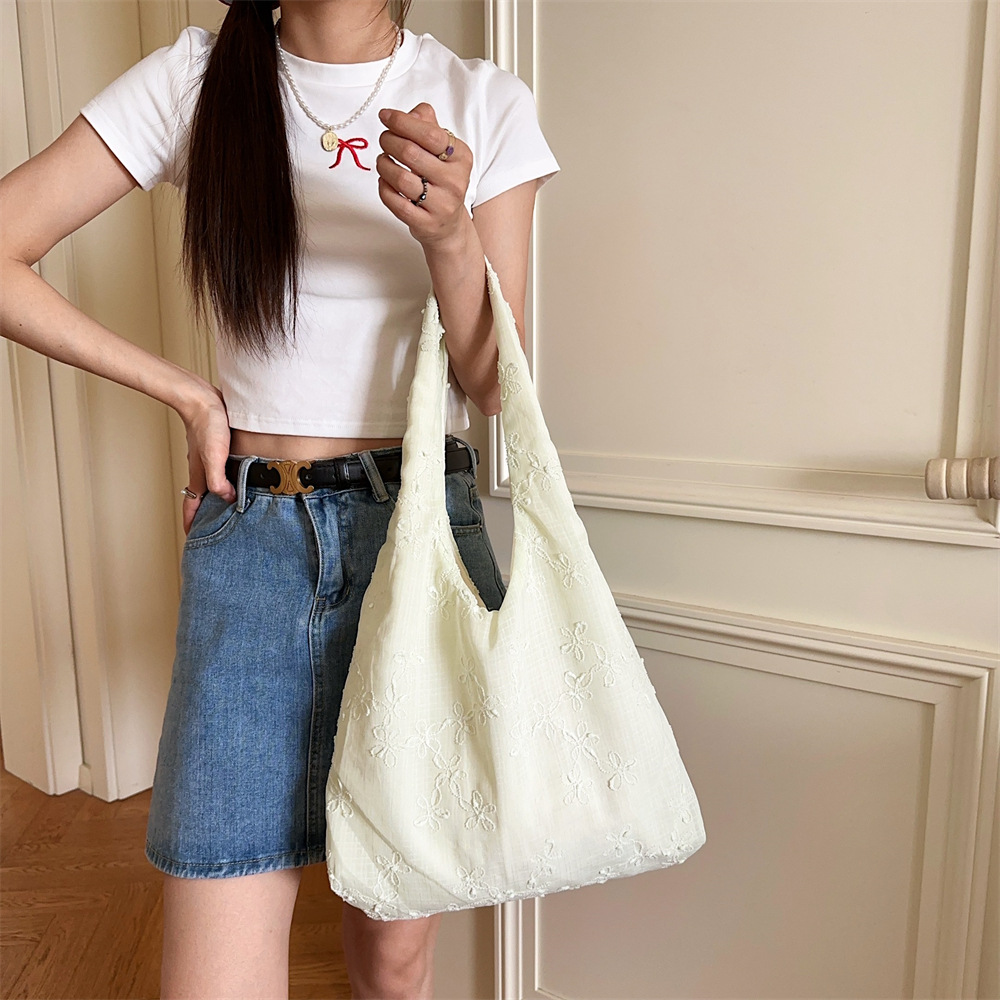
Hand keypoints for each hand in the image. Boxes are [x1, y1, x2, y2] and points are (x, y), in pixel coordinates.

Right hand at [179, 384, 235, 534]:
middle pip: (204, 499)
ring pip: (215, 485)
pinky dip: (230, 481)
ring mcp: (211, 460)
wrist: (202, 398)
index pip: (192, 507)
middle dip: (207, 516)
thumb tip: (228, 498)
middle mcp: (204, 471)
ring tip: (232, 510)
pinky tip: (242, 480)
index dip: (193, 525)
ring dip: (220, 499)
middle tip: (216, 530)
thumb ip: (218, 480)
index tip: (193, 540)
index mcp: (199, 476)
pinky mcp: (220, 449)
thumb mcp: (213, 456)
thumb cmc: (206, 425)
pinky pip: (224, 472)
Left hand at [375, 103, 471, 247]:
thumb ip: (428, 126)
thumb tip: (410, 114)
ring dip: (384, 165)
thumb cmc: (442, 181)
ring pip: (401, 179)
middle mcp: (455, 181)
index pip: (429, 134)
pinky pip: (395, 202)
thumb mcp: (443, 151)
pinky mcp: (425, 223)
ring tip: (383, 161)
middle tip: (384, 140)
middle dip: (389, 141)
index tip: (385, 116)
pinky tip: (385, 181)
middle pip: (411, 153)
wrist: (449, 224)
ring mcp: (441, 204)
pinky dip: (384, 188)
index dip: (402, 122)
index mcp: (461, 157)